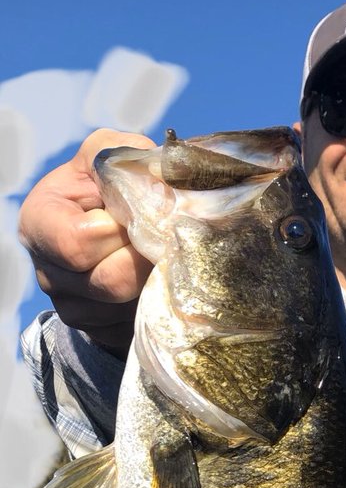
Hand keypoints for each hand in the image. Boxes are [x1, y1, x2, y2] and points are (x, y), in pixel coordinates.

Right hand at [18, 128, 155, 356]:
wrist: (121, 226)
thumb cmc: (113, 185)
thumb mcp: (113, 155)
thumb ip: (127, 158)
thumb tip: (162, 190)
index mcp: (39, 223)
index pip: (78, 244)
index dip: (120, 230)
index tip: (142, 213)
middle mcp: (47, 272)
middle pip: (109, 282)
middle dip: (146, 257)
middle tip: (165, 237)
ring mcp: (71, 308)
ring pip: (129, 306)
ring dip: (156, 279)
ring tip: (161, 253)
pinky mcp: (98, 332)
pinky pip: (136, 324)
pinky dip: (154, 301)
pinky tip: (153, 277)